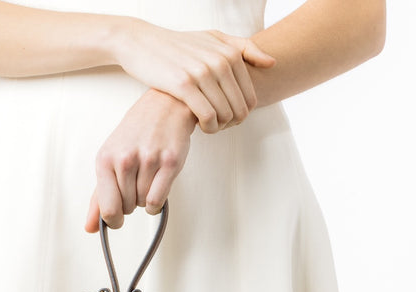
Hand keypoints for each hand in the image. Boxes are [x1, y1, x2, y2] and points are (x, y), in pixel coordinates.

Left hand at [84, 89, 196, 231]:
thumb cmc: (134, 137)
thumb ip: (98, 198)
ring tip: (147, 178)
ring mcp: (148, 160)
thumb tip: (90, 229)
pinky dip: (157, 203)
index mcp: (105, 159)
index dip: (113, 220)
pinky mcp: (170, 162)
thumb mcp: (109, 161)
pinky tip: (157, 188)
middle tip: (135, 184)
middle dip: (131, 203)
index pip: (107, 208)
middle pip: (126, 208)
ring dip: (145, 199)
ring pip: (143, 204)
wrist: (163, 107)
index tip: (118, 218)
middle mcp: (125, 159)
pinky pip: (158, 200)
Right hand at [113, 21, 274, 133]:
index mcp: (231, 53)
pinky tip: (199, 125)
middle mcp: (220, 61)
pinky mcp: (184, 85)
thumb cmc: (180, 46)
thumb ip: (243, 49)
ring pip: (225, 116)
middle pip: (240, 110)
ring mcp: (202, 72)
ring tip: (207, 125)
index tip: (225, 116)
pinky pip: (208, 117)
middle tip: (216, 125)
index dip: (240, 115)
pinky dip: (208, 128)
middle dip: (231, 124)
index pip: (250, 98)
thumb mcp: (213, 39)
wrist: (143, 43)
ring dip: (218, 128)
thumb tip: (272, 63)